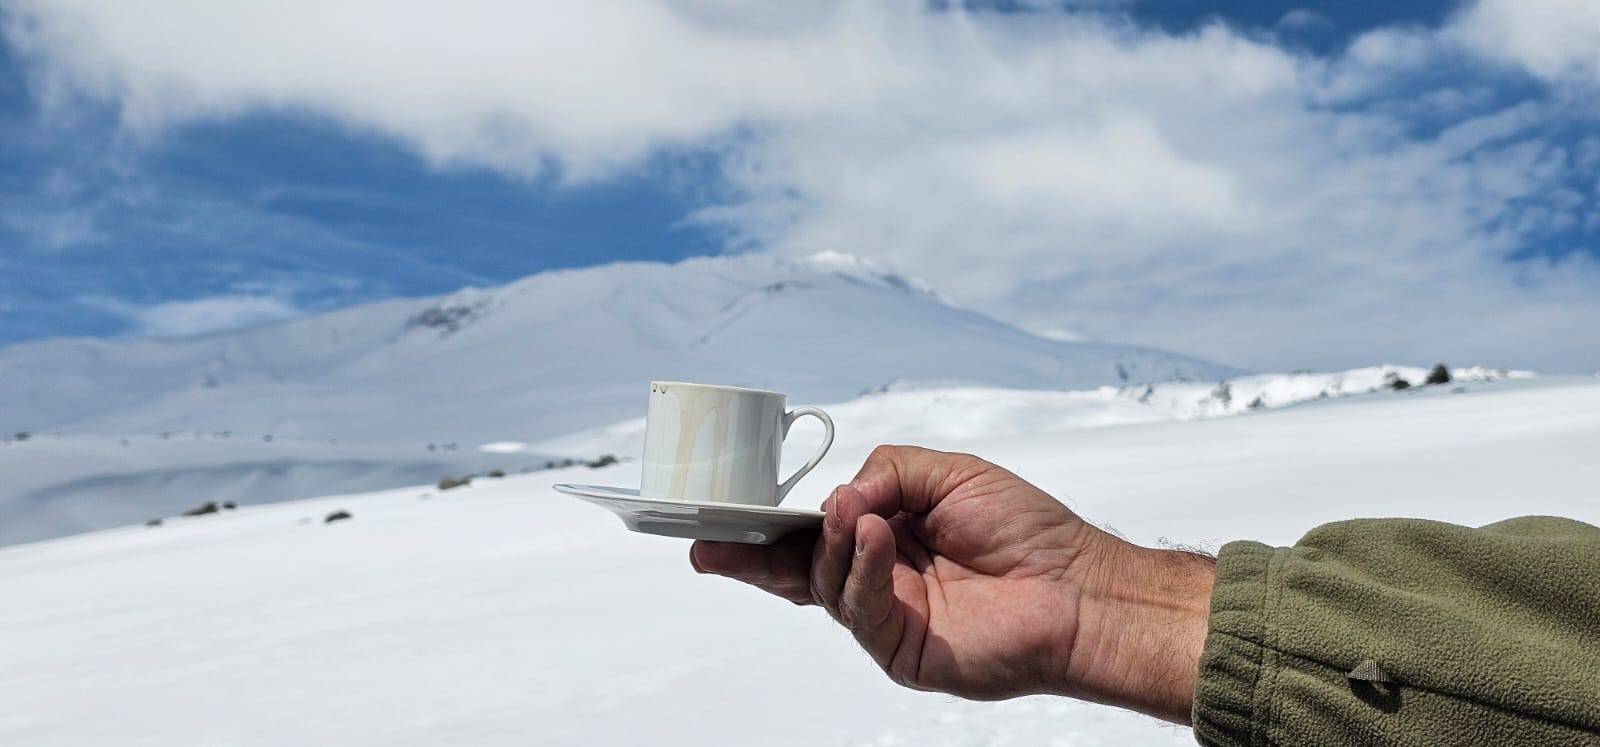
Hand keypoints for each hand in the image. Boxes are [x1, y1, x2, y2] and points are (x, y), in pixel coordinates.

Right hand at [690, 445, 1214, 722]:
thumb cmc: (1026, 530)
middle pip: (799, 570)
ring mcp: (889, 618)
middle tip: (712, 541)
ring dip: (832, 543)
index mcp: (886, 536)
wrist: (1078, 587)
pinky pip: (863, 611)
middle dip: (751, 556)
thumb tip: (843, 494)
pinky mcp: (903, 652)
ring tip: (853, 512)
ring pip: (826, 585)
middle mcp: (879, 579)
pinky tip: (876, 538)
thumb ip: (887, 470)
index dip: (770, 526)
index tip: (723, 519)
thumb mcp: (948, 473)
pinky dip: (862, 570)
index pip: (814, 532)